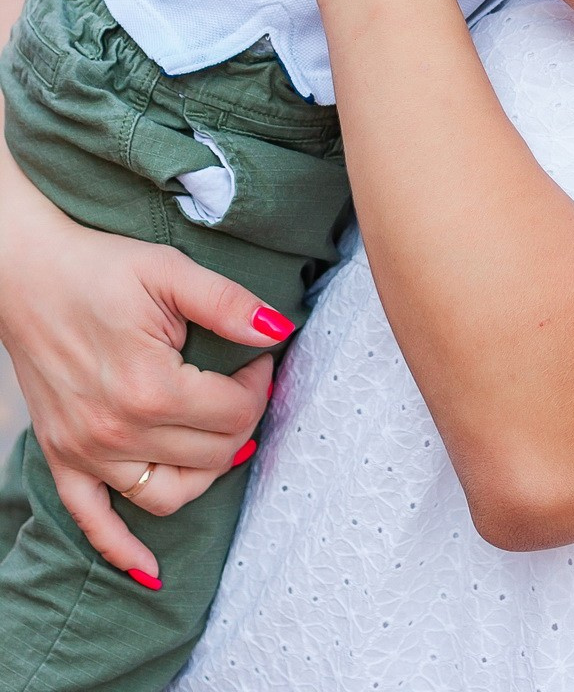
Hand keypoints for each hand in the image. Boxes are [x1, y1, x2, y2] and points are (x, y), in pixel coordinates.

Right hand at [0, 166, 283, 578]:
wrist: (26, 276)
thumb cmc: (99, 269)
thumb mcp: (169, 270)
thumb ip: (227, 303)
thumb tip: (280, 332)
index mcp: (148, 385)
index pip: (234, 412)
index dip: (260, 384)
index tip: (257, 358)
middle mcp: (117, 431)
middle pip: (212, 456)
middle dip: (243, 421)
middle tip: (243, 384)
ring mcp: (86, 453)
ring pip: (169, 496)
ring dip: (206, 474)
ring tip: (219, 437)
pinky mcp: (63, 461)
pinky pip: (94, 523)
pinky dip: (124, 551)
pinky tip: (152, 572)